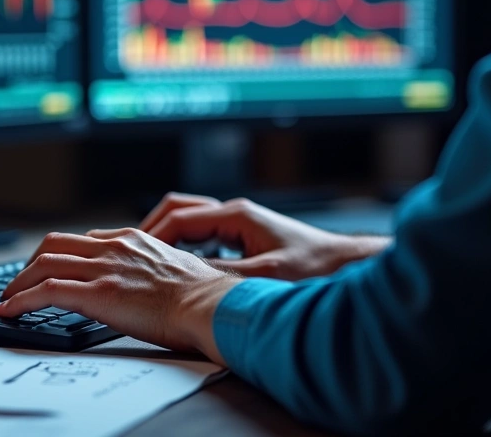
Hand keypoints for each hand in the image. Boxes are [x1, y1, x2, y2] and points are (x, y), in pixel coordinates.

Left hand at [0, 230, 240, 361]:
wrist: (212, 305)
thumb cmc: (203, 296)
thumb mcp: (173, 267)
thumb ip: (148, 267)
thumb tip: (142, 283)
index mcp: (131, 239)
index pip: (81, 240)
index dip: (58, 256)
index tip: (48, 269)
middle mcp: (113, 247)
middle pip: (53, 245)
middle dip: (29, 264)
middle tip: (19, 283)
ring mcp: (104, 268)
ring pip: (43, 264)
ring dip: (18, 283)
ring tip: (7, 299)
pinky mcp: (99, 292)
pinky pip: (47, 291)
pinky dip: (21, 300)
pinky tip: (11, 311)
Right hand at [125, 193, 390, 280]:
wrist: (356, 271)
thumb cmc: (320, 271)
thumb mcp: (261, 278)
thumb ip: (217, 277)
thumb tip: (177, 278)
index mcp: (236, 216)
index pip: (176, 218)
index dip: (150, 237)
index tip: (134, 257)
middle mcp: (236, 216)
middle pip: (178, 213)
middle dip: (152, 232)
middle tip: (134, 255)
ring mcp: (242, 228)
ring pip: (190, 226)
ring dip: (169, 242)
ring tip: (152, 264)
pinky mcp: (249, 243)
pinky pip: (205, 241)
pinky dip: (188, 253)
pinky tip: (185, 274)